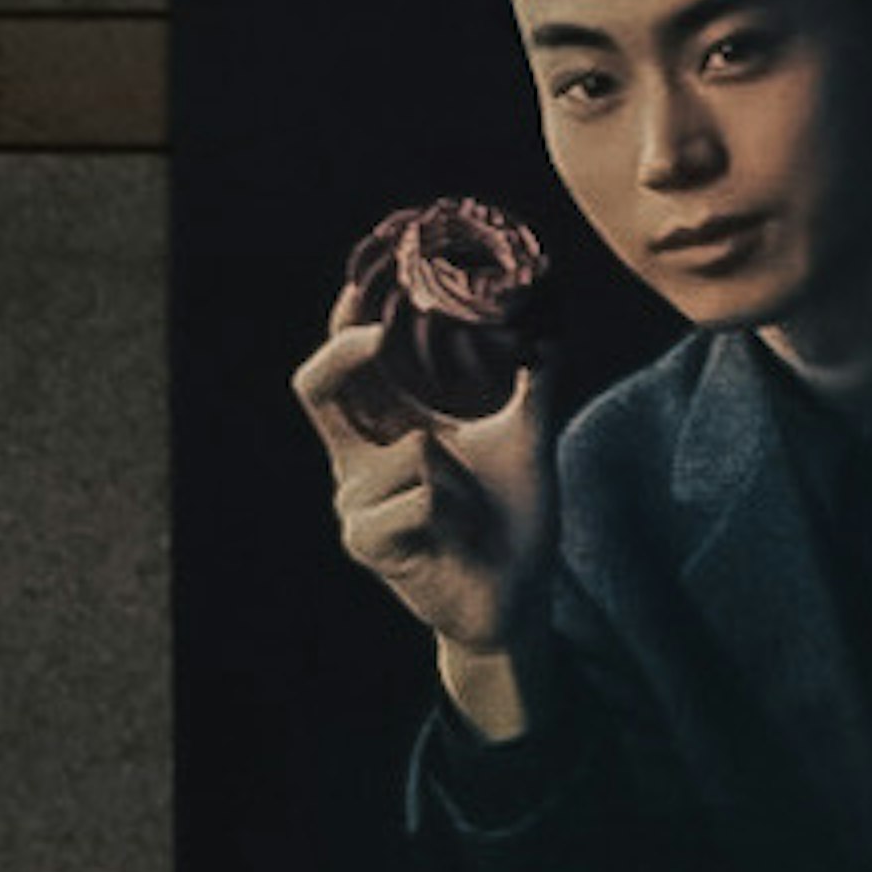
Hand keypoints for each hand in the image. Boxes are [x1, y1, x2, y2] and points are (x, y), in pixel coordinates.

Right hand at [295, 309, 558, 710]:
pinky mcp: (367, 542)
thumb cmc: (510, 515)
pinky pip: (418, 498)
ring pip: (408, 451)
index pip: (344, 364)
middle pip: (318, 385)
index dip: (347, 319)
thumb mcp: (526, 436)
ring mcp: (354, 502)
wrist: (517, 595)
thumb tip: (553, 319)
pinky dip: (454, 508)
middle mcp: (357, 459)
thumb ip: (535, 379)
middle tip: (379, 330)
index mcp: (384, 428)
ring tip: (471, 505)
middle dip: (347, 351)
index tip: (370, 276)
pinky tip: (459, 532)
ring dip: (458, 471)